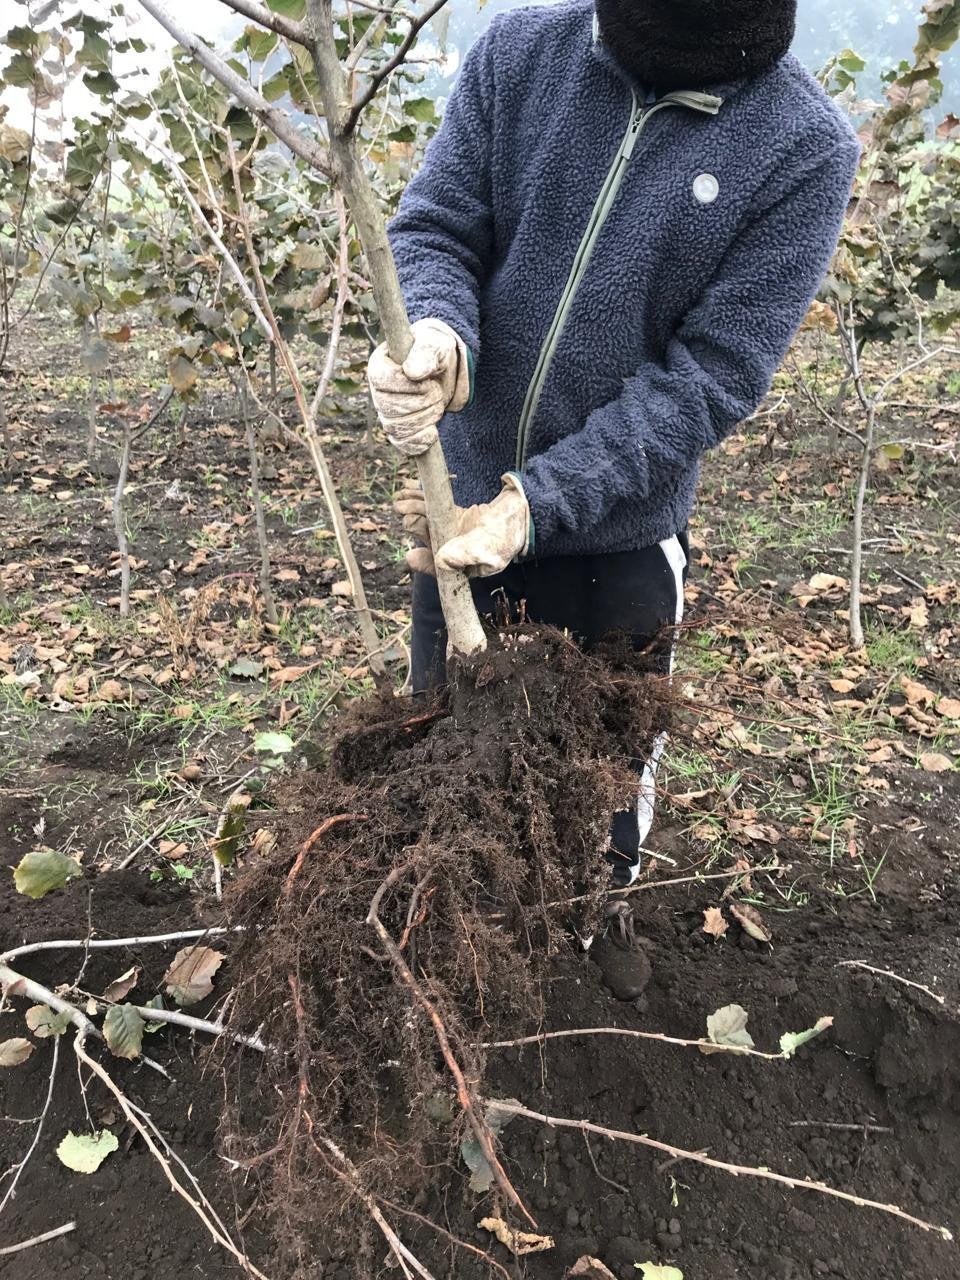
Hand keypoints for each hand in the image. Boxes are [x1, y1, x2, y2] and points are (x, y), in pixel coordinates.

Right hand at [367, 318, 469, 456]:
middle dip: (423, 402)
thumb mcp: (435, 344)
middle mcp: (378, 391)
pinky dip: (418, 442)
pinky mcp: (398, 429)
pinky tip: (432, 433)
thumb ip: (425, 352)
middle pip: (392, 409)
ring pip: (398, 428)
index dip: (410, 384)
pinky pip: (402, 443)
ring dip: (425, 419)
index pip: (383, 381)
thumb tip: (411, 372)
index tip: (427, 377)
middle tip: (436, 390)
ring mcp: (386, 412)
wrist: (446, 368)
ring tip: (437, 404)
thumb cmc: (436, 350)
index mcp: (379, 365)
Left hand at [393, 475, 530, 577]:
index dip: (423, 562)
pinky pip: (434, 507)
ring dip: (413, 509)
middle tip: (403, 511)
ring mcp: (451, 531)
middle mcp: (451, 549)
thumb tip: (441, 561)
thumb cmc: (506, 539)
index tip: (412, 555)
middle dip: (413, 524)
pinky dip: (421, 497)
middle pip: (427, 538)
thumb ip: (465, 556)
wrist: (520, 516)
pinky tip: (409, 488)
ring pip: (427, 520)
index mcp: (459, 565)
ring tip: (400, 499)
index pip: (437, 568)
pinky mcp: (453, 515)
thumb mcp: (489, 553)